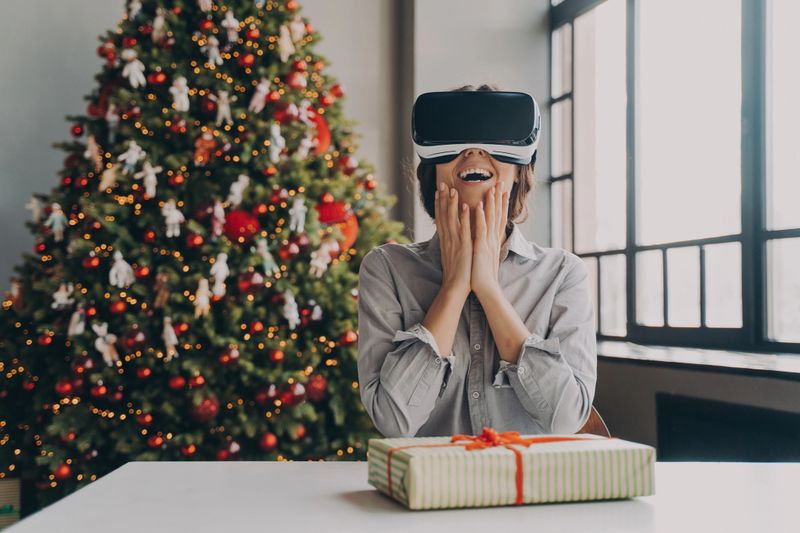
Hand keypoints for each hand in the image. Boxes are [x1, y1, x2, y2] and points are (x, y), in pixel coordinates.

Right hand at [435, 181, 471, 295]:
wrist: (456, 287)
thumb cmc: (456, 273)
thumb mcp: (451, 255)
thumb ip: (450, 243)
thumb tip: (450, 235)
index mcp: (445, 240)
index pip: (441, 218)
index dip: (439, 204)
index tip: (438, 192)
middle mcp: (448, 239)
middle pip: (443, 215)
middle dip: (442, 199)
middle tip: (441, 183)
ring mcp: (455, 242)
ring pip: (452, 219)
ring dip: (452, 203)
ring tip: (452, 189)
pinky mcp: (464, 247)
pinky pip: (464, 229)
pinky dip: (464, 217)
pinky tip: (465, 206)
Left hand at [471, 182, 508, 297]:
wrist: (486, 289)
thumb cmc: (483, 274)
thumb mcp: (486, 255)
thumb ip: (486, 244)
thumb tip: (485, 238)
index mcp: (493, 240)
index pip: (498, 218)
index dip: (501, 204)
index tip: (502, 190)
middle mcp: (492, 239)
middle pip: (497, 215)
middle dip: (498, 198)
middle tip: (500, 182)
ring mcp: (487, 243)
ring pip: (490, 219)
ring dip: (490, 203)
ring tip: (491, 188)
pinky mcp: (480, 248)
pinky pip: (480, 230)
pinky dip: (479, 218)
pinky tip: (478, 207)